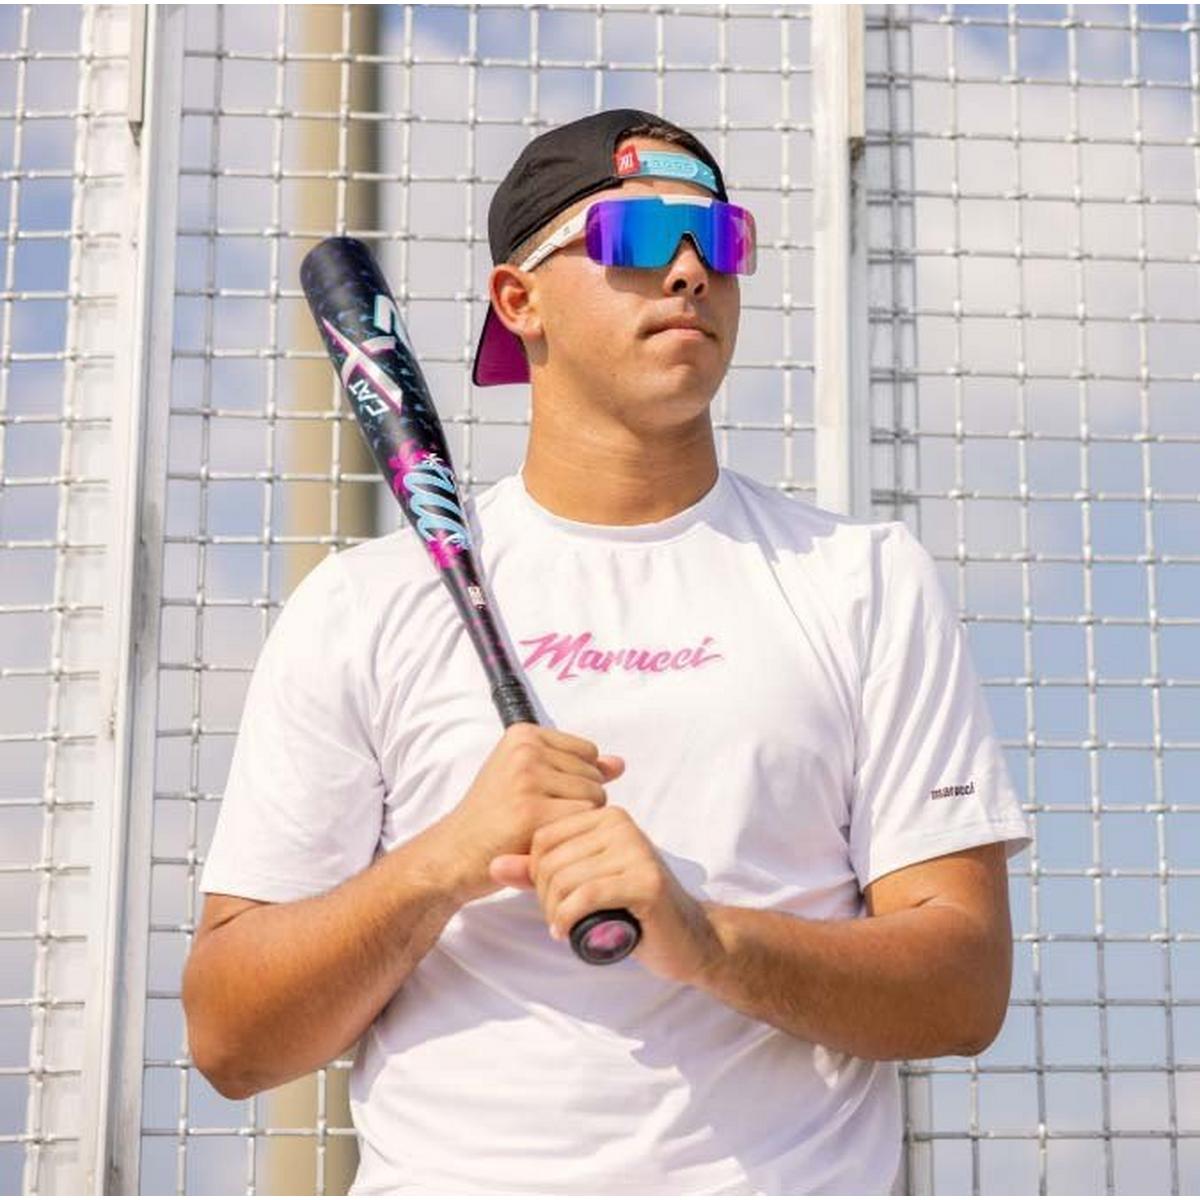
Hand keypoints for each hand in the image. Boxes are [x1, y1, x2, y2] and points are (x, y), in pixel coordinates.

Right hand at [427, 723, 624, 902]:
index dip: (575, 781)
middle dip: (577, 802)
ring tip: (539, 828)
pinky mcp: (532, 812)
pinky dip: (570, 837)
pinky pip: (583, 820)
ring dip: (576, 821)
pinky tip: (542, 842)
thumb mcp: (531, 779)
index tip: (542, 795)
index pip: (588, 752)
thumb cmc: (495, 816)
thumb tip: (619, 764)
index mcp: (524, 735)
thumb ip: (575, 767)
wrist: (454, 851)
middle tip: (537, 816)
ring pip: (595, 797)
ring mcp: (528, 779)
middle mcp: (526, 750)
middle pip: (594, 775)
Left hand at [490, 807, 723, 983]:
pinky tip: (570, 933)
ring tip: (565, 926)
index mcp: (605, 815)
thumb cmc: (631, 909)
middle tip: (558, 919)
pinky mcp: (645, 881)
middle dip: (544, 897)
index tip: (550, 900)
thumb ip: (538, 873)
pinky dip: (569, 919)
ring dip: (556, 912)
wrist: (687, 937)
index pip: (543, 837)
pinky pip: (586, 896)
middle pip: (550, 859)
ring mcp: (636, 850)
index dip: (535, 874)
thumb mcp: (579, 885)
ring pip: (565, 879)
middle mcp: (621, 824)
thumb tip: (494, 865)